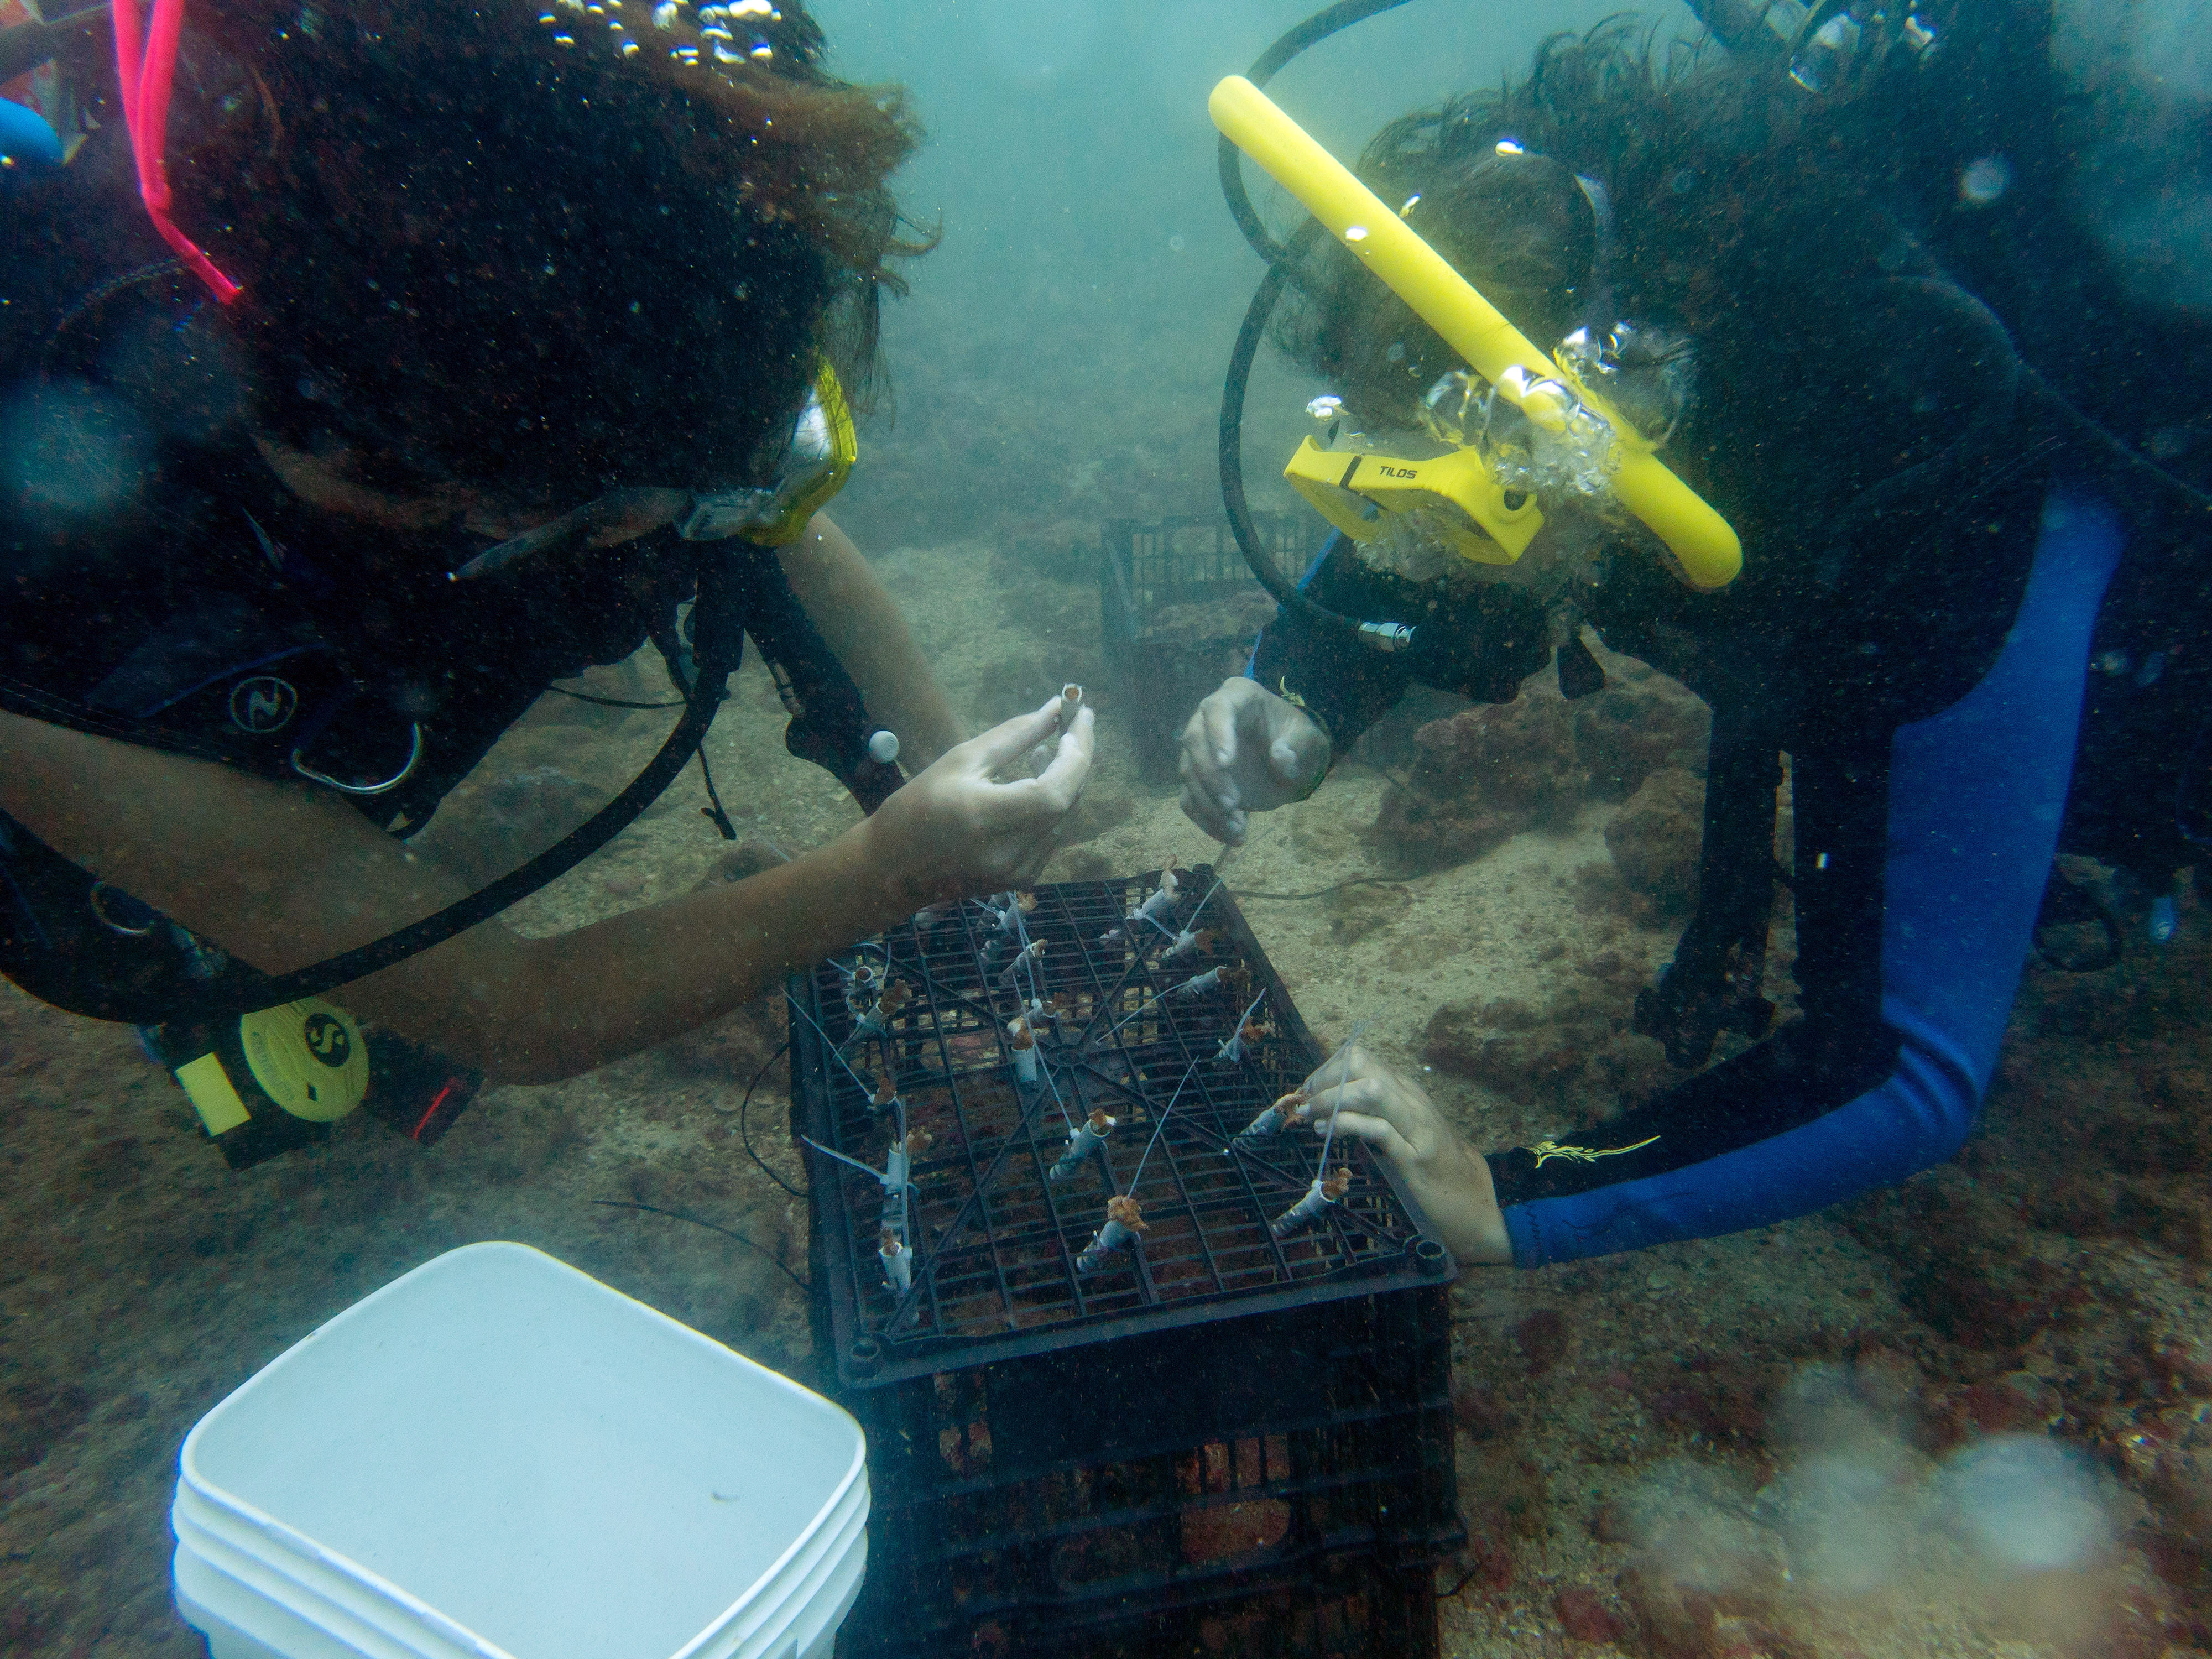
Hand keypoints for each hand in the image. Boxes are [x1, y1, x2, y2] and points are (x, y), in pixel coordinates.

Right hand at [852, 694, 1094, 908]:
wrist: (891, 869)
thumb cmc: (916, 806)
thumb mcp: (961, 760)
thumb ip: (1015, 735)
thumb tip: (1056, 709)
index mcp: (989, 820)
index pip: (1056, 789)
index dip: (1077, 751)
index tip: (1081, 715)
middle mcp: (1011, 853)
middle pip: (1067, 802)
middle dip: (1075, 759)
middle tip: (1072, 726)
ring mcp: (1018, 872)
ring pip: (1063, 818)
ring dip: (1065, 781)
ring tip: (1048, 750)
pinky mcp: (1020, 880)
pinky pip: (1050, 835)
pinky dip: (1051, 806)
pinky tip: (1036, 785)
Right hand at [1177, 676, 1329, 844]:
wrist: (1292, 761)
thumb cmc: (1298, 741)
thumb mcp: (1308, 740)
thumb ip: (1297, 746)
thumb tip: (1282, 758)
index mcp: (1238, 697)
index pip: (1217, 709)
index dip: (1218, 734)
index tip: (1227, 763)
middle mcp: (1209, 719)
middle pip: (1194, 742)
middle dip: (1211, 777)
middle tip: (1233, 805)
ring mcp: (1200, 750)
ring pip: (1188, 774)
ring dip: (1209, 806)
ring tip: (1239, 829)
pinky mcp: (1199, 780)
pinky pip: (1190, 800)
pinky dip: (1207, 822)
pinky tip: (1233, 837)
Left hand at [1291, 1044, 1510, 1264]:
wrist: (1474, 1200)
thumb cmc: (1433, 1166)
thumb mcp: (1401, 1131)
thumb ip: (1374, 1114)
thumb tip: (1330, 1107)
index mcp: (1406, 1091)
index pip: (1360, 1058)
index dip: (1325, 1070)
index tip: (1306, 1091)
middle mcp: (1411, 1100)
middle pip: (1362, 1063)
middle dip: (1324, 1078)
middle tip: (1305, 1102)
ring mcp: (1417, 1127)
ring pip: (1371, 1089)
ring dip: (1331, 1099)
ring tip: (1311, 1116)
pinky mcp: (1416, 1158)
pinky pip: (1379, 1129)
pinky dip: (1347, 1126)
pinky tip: (1327, 1133)